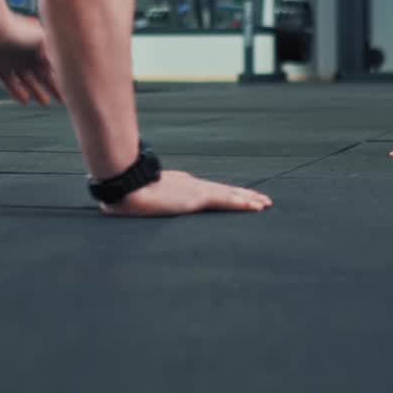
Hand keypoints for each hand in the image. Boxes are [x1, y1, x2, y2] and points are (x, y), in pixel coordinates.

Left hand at [0, 13, 59, 105]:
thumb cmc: (18, 29)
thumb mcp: (41, 41)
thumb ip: (52, 55)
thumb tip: (64, 68)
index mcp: (36, 48)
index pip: (51, 67)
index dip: (60, 79)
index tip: (69, 90)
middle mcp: (25, 56)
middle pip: (40, 76)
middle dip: (50, 88)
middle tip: (61, 101)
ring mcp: (12, 63)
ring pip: (26, 82)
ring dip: (36, 92)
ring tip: (45, 102)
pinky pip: (9, 84)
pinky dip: (17, 92)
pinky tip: (25, 101)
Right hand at [100, 169, 272, 216]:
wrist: (126, 187)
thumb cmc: (128, 194)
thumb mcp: (141, 198)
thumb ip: (145, 201)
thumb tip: (130, 207)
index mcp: (181, 186)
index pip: (209, 190)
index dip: (226, 193)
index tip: (237, 195)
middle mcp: (192, 185)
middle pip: (224, 190)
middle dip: (244, 195)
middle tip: (262, 200)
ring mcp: (196, 191)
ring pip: (230, 194)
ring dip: (249, 199)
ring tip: (266, 204)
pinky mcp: (198, 198)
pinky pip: (226, 201)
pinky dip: (242, 203)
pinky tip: (255, 206)